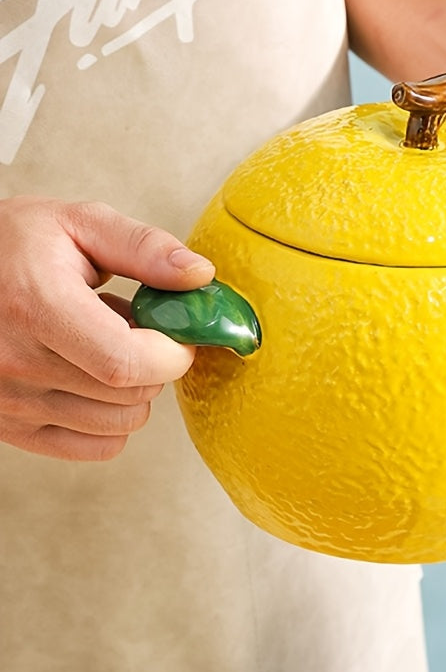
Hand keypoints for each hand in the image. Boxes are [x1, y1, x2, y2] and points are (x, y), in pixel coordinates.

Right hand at [0, 197, 214, 460]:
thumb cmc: (13, 243)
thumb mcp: (79, 224)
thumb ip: (144, 248)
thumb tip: (200, 275)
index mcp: (36, 307)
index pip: (127, 363)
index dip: (172, 352)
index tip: (178, 330)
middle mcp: (15, 363)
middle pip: (130, 394)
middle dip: (158, 363)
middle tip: (142, 328)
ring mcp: (8, 401)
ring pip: (119, 424)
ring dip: (135, 389)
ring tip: (109, 345)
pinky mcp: (9, 426)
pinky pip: (94, 446)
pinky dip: (112, 418)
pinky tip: (95, 377)